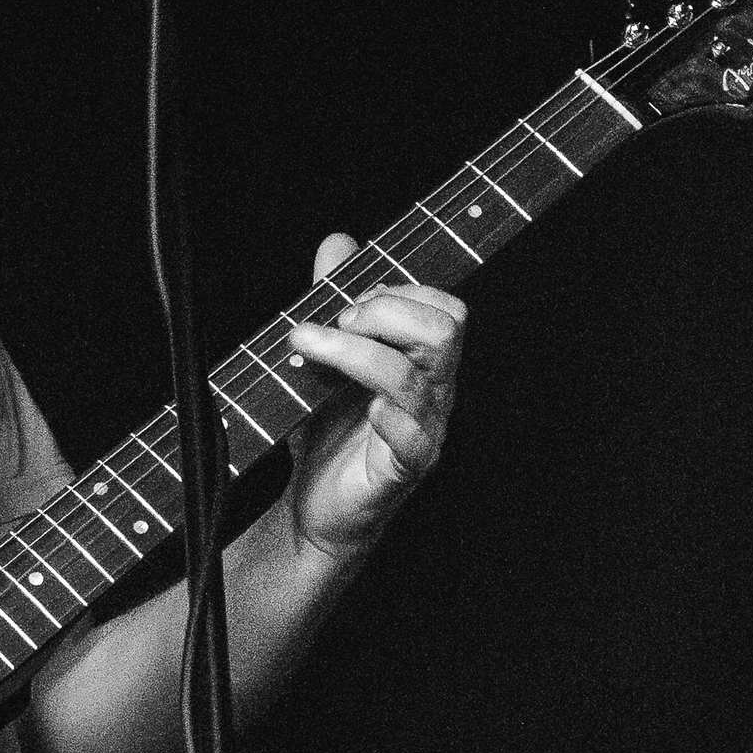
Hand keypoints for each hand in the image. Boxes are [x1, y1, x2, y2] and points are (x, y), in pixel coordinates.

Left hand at [282, 231, 467, 556]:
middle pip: (446, 330)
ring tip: (307, 347)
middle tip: (337, 321)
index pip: (444, 307)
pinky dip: (386, 418)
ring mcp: (424, 432)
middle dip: (385, 311)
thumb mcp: (324, 358)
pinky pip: (412, 440)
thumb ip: (334, 301)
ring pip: (413, 377)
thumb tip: (338, 244)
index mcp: (424, 362)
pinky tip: (361, 407)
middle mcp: (434, 393)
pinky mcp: (402, 472)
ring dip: (351, 352)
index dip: (396, 292)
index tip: (346, 302)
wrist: (314, 508)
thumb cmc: (329, 433)